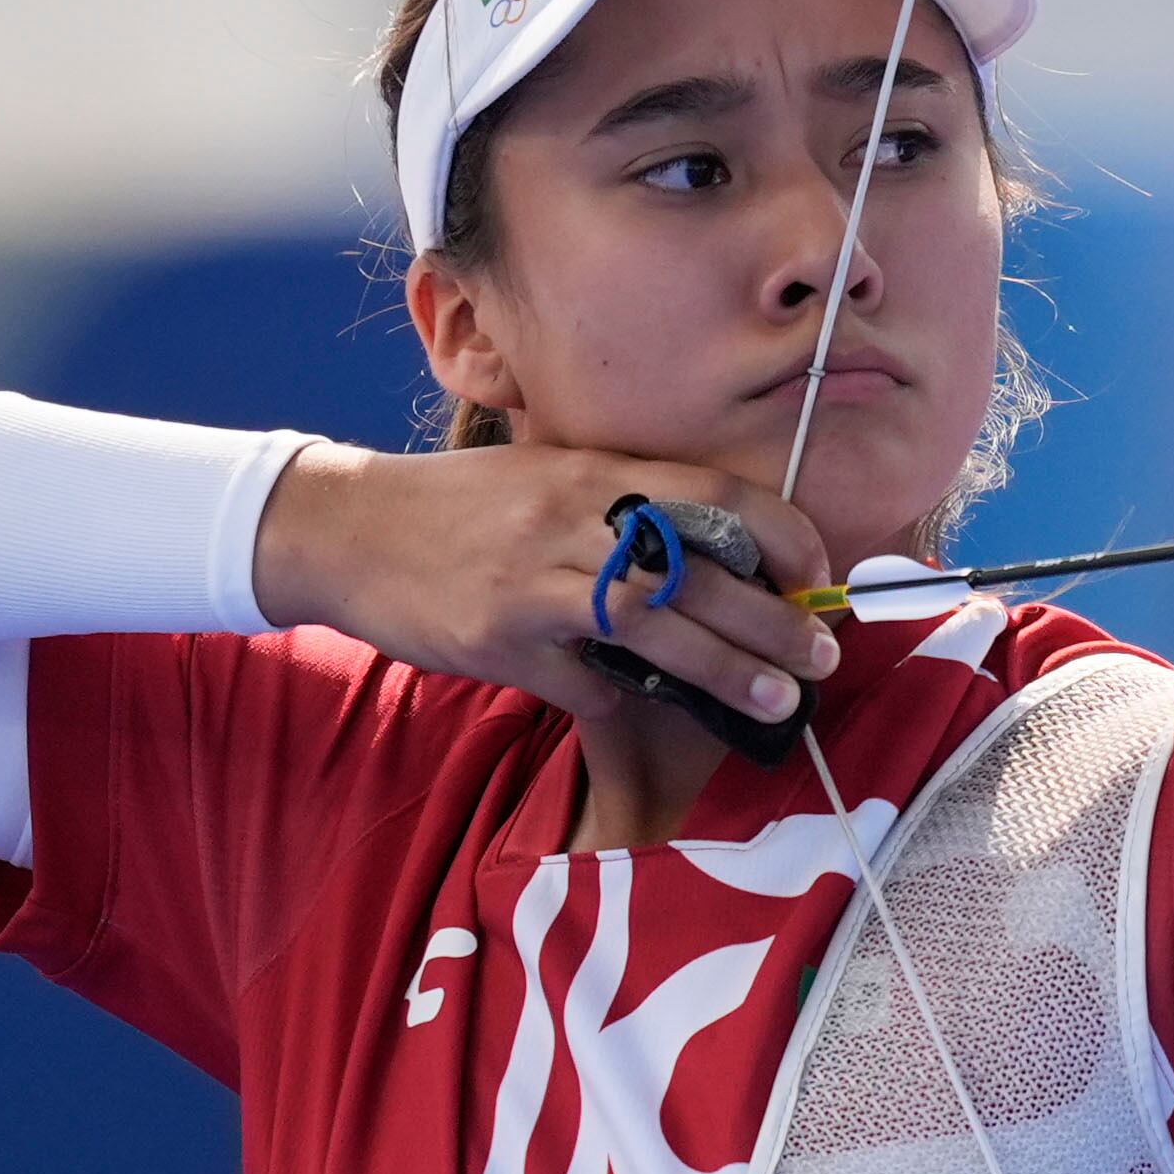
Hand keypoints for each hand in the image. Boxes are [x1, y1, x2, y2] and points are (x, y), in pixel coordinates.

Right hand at [253, 443, 839, 724]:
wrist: (347, 528)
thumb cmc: (466, 507)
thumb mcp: (550, 479)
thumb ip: (627, 510)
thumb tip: (722, 563)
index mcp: (595, 471)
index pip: (715, 493)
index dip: (782, 533)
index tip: (819, 573)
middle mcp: (571, 519)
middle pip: (698, 570)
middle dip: (773, 619)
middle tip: (825, 654)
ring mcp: (532, 580)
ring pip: (653, 625)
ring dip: (726, 668)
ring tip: (780, 698)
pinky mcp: (495, 638)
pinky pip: (579, 680)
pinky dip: (613, 697)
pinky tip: (628, 702)